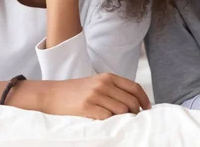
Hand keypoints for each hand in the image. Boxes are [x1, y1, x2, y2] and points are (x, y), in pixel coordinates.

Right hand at [0, 73, 150, 119]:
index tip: (147, 108)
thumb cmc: (76, 91)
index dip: (144, 99)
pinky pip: (108, 117)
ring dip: (124, 118)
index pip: (134, 87)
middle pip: (130, 101)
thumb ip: (113, 88)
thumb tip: (134, 101)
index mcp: (108, 77)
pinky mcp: (87, 106)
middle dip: (135, 112)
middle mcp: (103, 84)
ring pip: (121, 110)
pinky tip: (107, 122)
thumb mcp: (96, 83)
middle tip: (133, 119)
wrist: (52, 94)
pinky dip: (111, 121)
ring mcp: (95, 95)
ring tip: (119, 121)